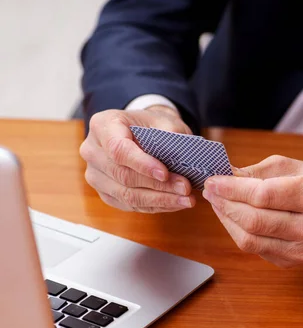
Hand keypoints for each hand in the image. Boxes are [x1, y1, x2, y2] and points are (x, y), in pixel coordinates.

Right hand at [80, 106, 195, 212]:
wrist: (140, 133)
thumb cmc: (151, 125)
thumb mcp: (164, 121)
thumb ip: (170, 135)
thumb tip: (180, 157)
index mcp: (102, 125)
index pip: (118, 149)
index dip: (142, 164)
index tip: (165, 173)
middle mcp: (92, 151)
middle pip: (123, 175)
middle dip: (158, 185)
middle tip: (185, 188)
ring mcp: (95, 175)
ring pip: (126, 195)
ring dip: (159, 200)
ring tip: (185, 200)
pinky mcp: (105, 193)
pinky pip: (129, 205)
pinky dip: (155, 206)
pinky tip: (174, 204)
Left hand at [202, 155, 302, 267]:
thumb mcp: (287, 166)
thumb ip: (254, 173)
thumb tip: (221, 177)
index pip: (263, 196)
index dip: (232, 189)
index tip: (213, 180)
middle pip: (254, 220)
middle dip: (225, 204)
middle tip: (210, 190)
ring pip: (249, 239)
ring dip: (226, 219)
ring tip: (217, 202)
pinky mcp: (292, 262)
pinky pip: (253, 248)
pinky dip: (236, 231)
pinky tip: (231, 216)